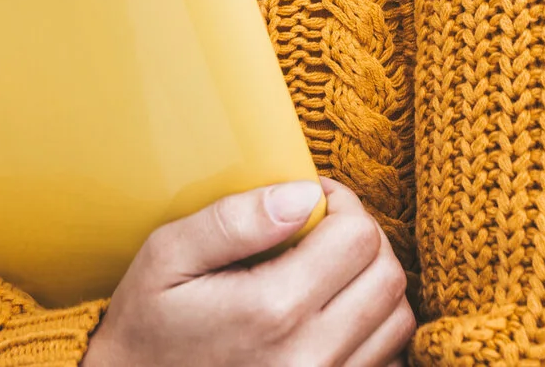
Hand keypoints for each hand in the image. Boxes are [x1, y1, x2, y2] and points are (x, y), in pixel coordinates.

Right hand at [82, 179, 412, 366]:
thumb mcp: (168, 257)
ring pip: (397, 319)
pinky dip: (374, 331)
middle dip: (364, 237)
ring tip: (330, 269)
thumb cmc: (148, 326)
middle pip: (387, 275)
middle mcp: (310, 355)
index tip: (311, 199)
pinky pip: (386, 360)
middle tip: (323, 228)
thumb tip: (303, 194)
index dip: (341, 202)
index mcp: (273, 309)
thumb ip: (234, 220)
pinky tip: (334, 313)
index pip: (357, 237)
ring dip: (374, 283)